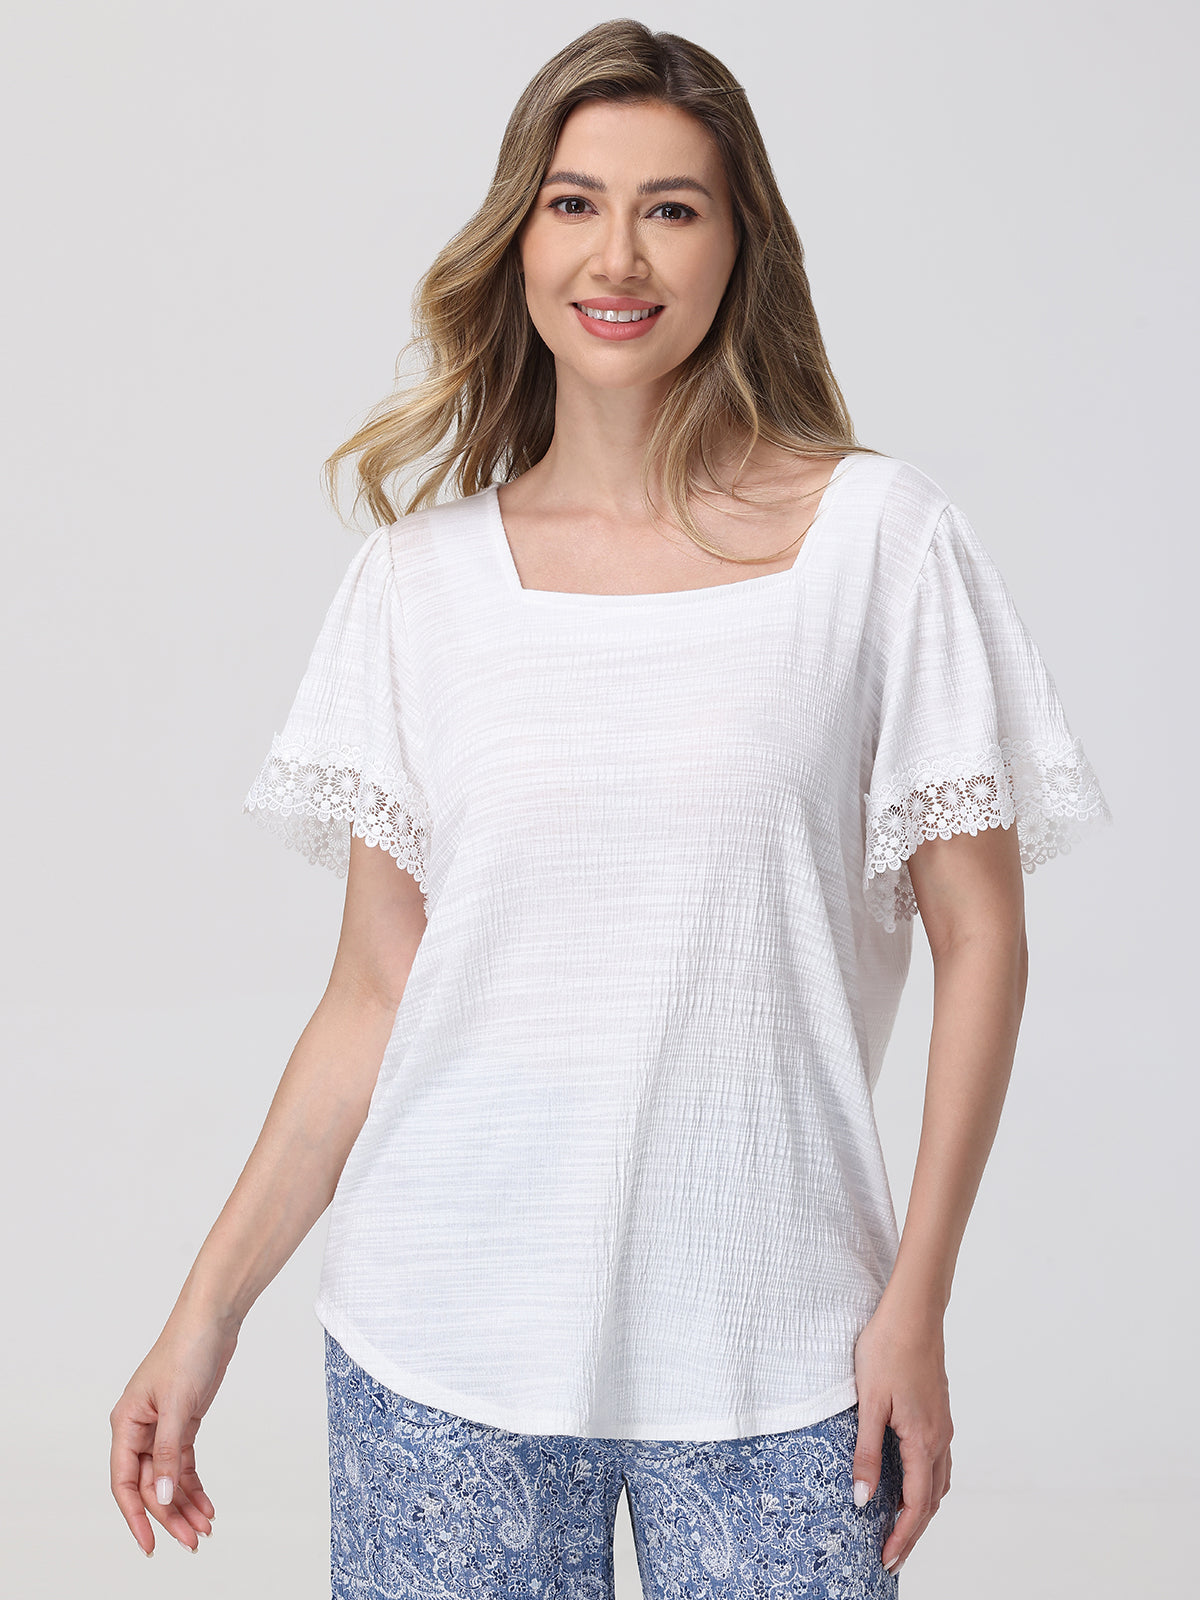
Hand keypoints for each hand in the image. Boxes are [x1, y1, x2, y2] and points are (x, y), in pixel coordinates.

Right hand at [109, 1309, 239, 1554]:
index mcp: (126, 1423)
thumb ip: (168, 1452)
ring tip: (204, 1529)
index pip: (125, 1481)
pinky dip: (195, 1485)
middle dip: (169, 1515)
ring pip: (169, 1478)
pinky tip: (207, 1504)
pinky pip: (184, 1464)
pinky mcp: (183, 1423)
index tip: (150, 1543)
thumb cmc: (187, 1349)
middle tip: (191, 1541)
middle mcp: (140, 1429)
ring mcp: (162, 1427)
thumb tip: (161, 1495)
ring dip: (185, 1504)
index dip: (136, 1516)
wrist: (213, 1319)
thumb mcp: (177, 1404)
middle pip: (150, 1484)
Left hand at [850, 1291, 953, 1575]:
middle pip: (931, 1500)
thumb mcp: (869, 1404)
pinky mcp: (938, 1411)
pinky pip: (939, 1460)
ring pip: (938, 1481)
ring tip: (900, 1527)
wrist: (912, 1312)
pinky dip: (927, 1483)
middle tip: (892, 1556)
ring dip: (922, 1509)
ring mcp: (942, 1423)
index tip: (887, 1560)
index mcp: (923, 1441)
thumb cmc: (887, 1350)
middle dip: (913, 1531)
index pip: (916, 1505)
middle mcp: (939, 1437)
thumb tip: (863, 1499)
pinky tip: (910, 1481)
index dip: (902, 1537)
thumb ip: (867, 1453)